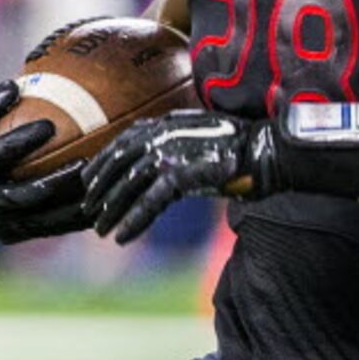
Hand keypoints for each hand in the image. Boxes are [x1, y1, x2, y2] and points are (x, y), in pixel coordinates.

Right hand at [0, 81, 88, 245]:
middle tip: (85, 161)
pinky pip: (51, 229)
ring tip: (99, 182)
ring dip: (71, 204)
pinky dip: (76, 218)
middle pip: (21, 196)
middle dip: (54, 181)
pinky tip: (101, 202)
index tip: (48, 126)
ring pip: (41, 219)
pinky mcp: (16, 236)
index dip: (16, 144)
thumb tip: (14, 87)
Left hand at [82, 109, 267, 244]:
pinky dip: (133, 221)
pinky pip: (149, 203)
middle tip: (89, 209)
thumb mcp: (206, 135)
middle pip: (119, 162)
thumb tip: (165, 159)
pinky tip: (122, 237)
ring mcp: (171, 154)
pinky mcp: (182, 176)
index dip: (103, 162)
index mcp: (168, 122)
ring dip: (112, 210)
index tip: (90, 180)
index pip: (124, 140)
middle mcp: (163, 134)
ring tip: (101, 229)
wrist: (269, 151)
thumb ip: (181, 141)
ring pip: (129, 185)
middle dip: (101, 188)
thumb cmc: (246, 146)